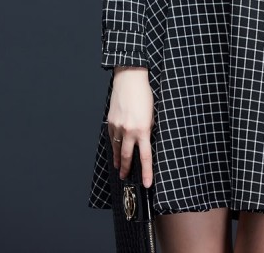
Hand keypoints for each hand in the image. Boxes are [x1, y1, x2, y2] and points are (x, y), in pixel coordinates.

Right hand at [107, 68, 154, 187]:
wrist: (129, 79)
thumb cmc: (144, 95)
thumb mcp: (153, 114)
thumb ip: (149, 129)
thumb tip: (146, 141)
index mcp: (143, 130)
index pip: (146, 157)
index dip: (146, 172)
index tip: (146, 184)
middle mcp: (129, 131)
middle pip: (128, 157)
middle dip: (127, 169)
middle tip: (126, 178)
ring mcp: (118, 127)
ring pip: (118, 149)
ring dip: (119, 160)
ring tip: (119, 167)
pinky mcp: (110, 122)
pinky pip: (112, 138)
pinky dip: (114, 145)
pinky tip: (115, 149)